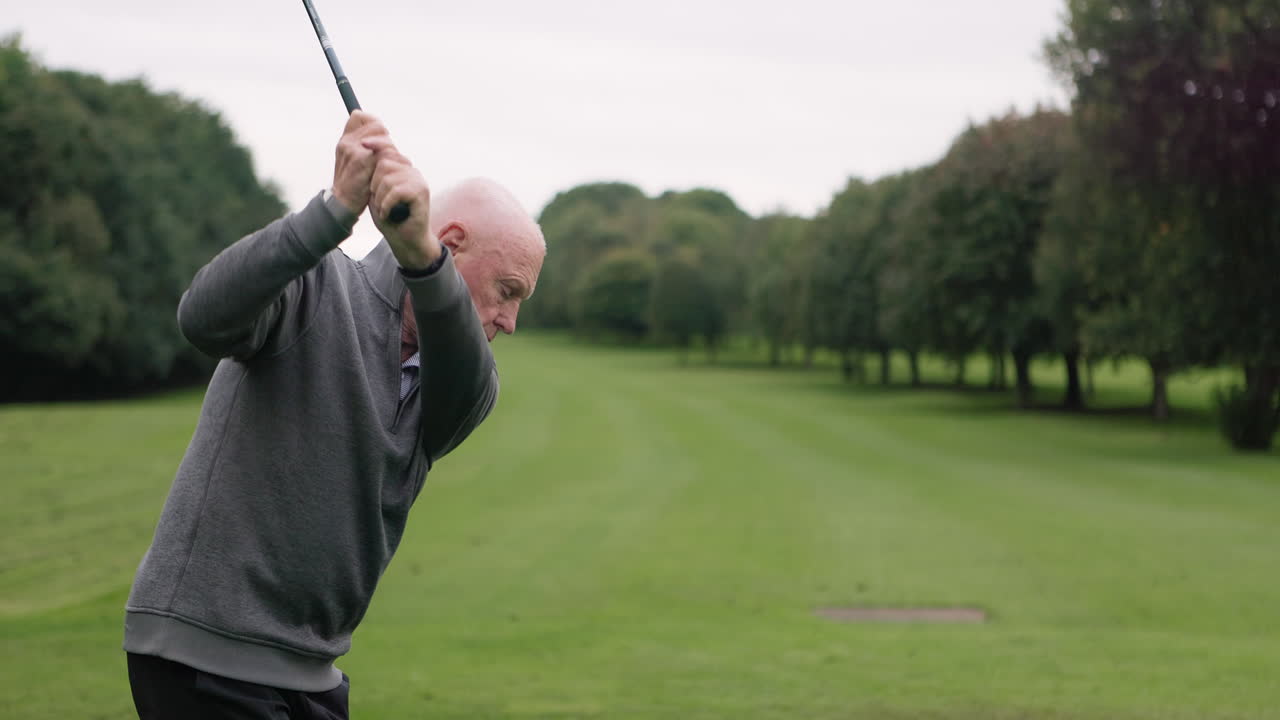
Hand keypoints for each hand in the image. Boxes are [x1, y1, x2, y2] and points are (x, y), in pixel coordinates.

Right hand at [330, 110, 388, 215]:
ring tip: (389, 162)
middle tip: (388, 152)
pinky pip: (384, 151)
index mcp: (345, 140)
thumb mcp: (351, 160)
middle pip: (376, 125)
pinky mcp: (362, 161)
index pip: (359, 116)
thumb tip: (380, 133)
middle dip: (386, 137)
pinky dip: (391, 159)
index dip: (373, 122)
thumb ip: (361, 146)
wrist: (342, 203)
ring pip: (382, 137)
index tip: (379, 134)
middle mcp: (348, 142)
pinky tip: (389, 170)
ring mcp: (354, 150)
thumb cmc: (351, 183)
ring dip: (390, 148)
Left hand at [364, 137, 441, 270]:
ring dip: (380, 197)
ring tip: (384, 210)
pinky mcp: (422, 192)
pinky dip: (387, 204)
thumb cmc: (391, 219)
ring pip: (388, 177)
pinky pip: (396, 190)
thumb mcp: (376, 193)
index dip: (376, 144)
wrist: (406, 241)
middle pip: (384, 162)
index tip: (363, 144)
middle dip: (374, 184)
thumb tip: (367, 153)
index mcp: (402, 169)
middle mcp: (412, 171)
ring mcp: (418, 180)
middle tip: (379, 203)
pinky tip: (388, 214)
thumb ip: (373, 175)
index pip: (388, 149)